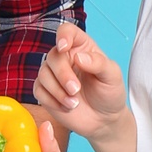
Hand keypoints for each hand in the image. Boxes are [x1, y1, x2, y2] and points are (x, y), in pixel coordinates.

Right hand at [34, 25, 126, 140]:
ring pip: (43, 75)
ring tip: (74, 103)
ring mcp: (53, 75)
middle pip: (53, 56)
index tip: (64, 47)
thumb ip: (99, 63)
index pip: (67, 31)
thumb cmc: (109, 94)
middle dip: (63, 75)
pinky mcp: (45, 91)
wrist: (103, 119)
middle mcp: (64, 58)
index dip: (63, 36)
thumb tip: (79, 57)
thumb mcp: (112, 76)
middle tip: (76, 90)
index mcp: (81, 47)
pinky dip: (52, 100)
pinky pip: (39, 91)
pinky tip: (66, 107)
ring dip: (58, 91)